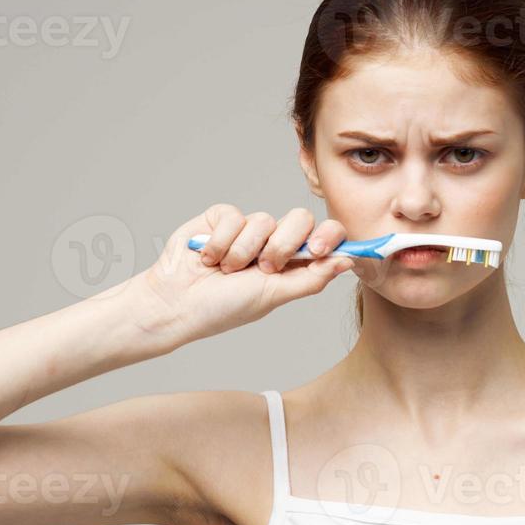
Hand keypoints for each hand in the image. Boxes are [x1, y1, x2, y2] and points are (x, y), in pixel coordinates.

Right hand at [134, 204, 353, 344]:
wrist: (176, 303)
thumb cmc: (223, 308)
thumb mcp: (273, 296)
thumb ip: (312, 278)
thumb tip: (348, 261)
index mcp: (293, 264)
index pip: (325, 237)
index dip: (328, 237)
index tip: (317, 249)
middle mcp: (274, 243)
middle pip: (300, 219)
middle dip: (283, 245)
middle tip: (264, 267)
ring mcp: (248, 229)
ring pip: (264, 220)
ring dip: (243, 251)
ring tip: (226, 270)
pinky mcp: (222, 218)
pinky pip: (234, 216)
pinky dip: (221, 242)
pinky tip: (208, 257)